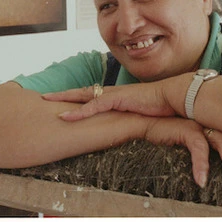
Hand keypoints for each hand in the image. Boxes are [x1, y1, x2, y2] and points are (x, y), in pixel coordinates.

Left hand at [43, 83, 175, 120]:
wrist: (176, 97)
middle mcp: (113, 93)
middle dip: (63, 94)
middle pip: (82, 92)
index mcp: (117, 96)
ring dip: (64, 99)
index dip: (76, 98)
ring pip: (82, 95)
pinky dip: (78, 111)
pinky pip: (93, 105)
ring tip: (46, 100)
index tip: (62, 100)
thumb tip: (128, 130)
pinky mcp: (118, 100)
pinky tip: (65, 116)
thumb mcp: (144, 115)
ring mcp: (114, 95)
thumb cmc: (164, 107)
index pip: (92, 95)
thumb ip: (133, 121)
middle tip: (45, 96)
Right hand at [145, 118, 221, 186]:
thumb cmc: (167, 136)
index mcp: (215, 127)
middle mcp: (210, 124)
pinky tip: (201, 180)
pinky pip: (198, 146)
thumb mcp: (190, 145)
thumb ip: (205, 153)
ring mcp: (199, 124)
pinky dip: (201, 164)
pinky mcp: (185, 127)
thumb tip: (218, 174)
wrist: (141, 122)